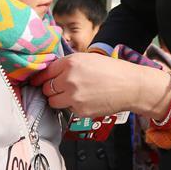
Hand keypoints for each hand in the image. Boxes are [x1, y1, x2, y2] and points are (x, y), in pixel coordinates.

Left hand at [30, 53, 170, 119]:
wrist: (131, 86)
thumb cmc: (113, 71)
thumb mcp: (89, 58)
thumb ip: (69, 64)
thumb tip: (52, 72)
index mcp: (71, 63)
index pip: (45, 72)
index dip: (41, 77)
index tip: (38, 81)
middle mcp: (69, 79)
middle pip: (46, 88)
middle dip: (51, 88)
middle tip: (61, 88)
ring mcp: (73, 97)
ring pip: (53, 101)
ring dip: (58, 99)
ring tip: (72, 95)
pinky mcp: (79, 110)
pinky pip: (67, 109)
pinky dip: (72, 106)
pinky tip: (85, 100)